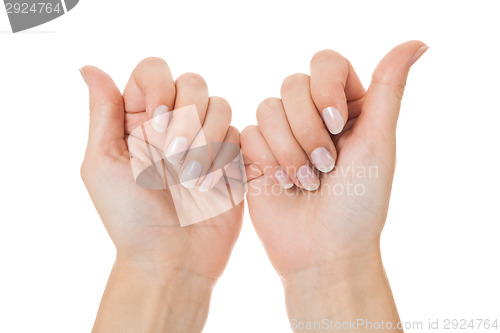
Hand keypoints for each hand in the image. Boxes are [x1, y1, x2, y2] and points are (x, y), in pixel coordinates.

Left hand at [80, 58, 242, 331]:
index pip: (153, 71)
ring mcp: (205, 140)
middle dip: (185, 119)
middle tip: (171, 158)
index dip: (158, 86)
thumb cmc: (130, 217)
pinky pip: (239, 133)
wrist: (171, 259)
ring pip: (220, 104)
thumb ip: (102, 112)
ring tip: (191, 179)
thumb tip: (89, 68)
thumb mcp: (103, 163)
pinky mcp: (231, 158)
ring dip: (206, 140)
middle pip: (193, 82)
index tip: (154, 121)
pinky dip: (224, 157)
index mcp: (138, 121)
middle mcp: (174, 124)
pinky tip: (209, 185)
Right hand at [241, 41, 426, 330]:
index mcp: (346, 108)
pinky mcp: (256, 152)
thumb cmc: (359, 203)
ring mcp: (282, 133)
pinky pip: (248, 132)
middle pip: (293, 84)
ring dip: (289, 150)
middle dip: (309, 130)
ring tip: (305, 182)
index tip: (339, 124)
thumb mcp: (379, 142)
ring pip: (268, 107)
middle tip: (326, 167)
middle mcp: (312, 116)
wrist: (323, 251)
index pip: (326, 64)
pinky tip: (282, 185)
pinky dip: (268, 160)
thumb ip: (389, 88)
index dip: (326, 89)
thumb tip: (417, 42)